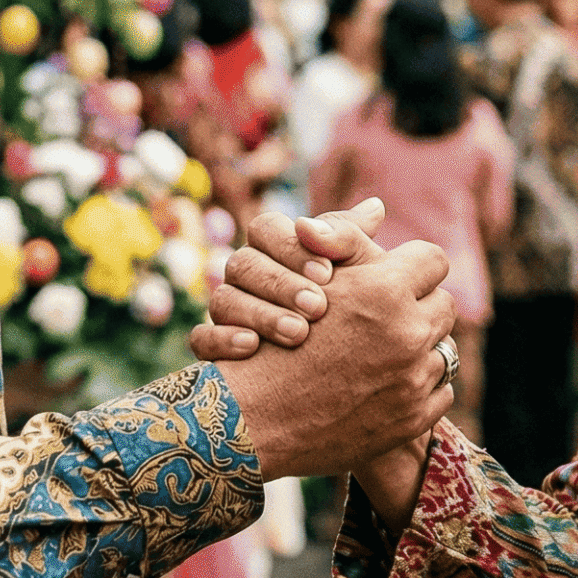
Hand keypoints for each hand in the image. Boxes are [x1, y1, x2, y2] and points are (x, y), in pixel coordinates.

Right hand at [190, 200, 386, 360]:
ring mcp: (226, 309)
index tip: (327, 273)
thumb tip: (375, 208)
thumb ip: (355, 243)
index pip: (266, 228)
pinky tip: (252, 347)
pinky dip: (222, 340)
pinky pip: (202, 338)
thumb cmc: (351, 308)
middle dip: (281, 285)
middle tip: (318, 308)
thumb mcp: (360, 274)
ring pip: (223, 300)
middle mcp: (244, 274)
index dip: (292, 248)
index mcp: (272, 246)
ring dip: (260, 314)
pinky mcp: (214, 347)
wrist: (337, 369)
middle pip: (244, 263)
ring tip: (297, 334)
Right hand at [211, 211, 457, 479]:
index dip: (413, 266)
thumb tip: (377, 207)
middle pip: (444, 304)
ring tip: (386, 355)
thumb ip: (345, 240)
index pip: (432, 259)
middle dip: (419, 308)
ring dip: (420, 350)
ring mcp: (413, 381)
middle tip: (392, 318)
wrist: (253, 424)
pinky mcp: (414, 420)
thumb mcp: (305, 280)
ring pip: (445, 351)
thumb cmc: (270, 342)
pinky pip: (441, 392)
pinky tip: (386, 387)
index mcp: (384, 291)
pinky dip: (419, 389)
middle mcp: (407, 334)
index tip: (397, 277)